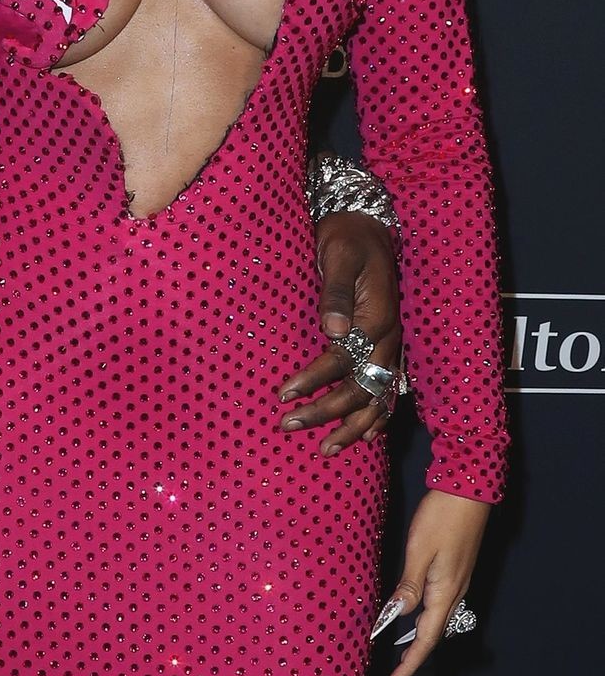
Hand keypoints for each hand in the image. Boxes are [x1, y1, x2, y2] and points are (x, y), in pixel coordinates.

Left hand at [277, 211, 401, 455]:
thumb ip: (337, 293)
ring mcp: (391, 347)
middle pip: (360, 389)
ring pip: (378, 398)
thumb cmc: (348, 238)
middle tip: (289, 424)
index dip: (313, 380)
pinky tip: (364, 436)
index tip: (283, 394)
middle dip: (326, 412)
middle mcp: (389, 339)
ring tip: (325, 449)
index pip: (342, 360)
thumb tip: (333, 330)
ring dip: (351, 426)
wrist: (368, 226)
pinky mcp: (387, 348)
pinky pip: (388, 391)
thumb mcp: (339, 255)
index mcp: (378, 318)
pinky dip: (378, 417)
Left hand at [369, 489, 488, 675]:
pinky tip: (411, 618)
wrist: (469, 491)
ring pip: (435, 622)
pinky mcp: (453, 572)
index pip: (425, 639)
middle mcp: (453, 593)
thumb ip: (409, 584)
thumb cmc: (443, 517)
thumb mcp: (420, 550)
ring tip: (399, 656)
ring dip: (418, 641)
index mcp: (444, 593)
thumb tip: (397, 616)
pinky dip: (423, 621)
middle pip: (432, 636)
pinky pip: (437, 606)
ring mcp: (455, 583)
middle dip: (413, 659)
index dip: (409, 664)